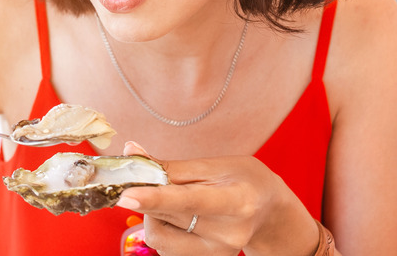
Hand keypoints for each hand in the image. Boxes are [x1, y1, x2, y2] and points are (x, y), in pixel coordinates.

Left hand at [117, 142, 317, 255]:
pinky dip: (162, 227)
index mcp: (237, 202)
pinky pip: (165, 247)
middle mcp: (228, 233)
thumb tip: (131, 151)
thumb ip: (170, 165)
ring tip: (174, 200)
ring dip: (154, 214)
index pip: (188, 201)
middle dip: (146, 195)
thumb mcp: (215, 165)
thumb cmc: (244, 180)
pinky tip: (179, 216)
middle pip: (167, 216)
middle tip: (144, 178)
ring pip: (159, 237)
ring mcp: (217, 252)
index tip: (126, 196)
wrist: (270, 213)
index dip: (155, 198)